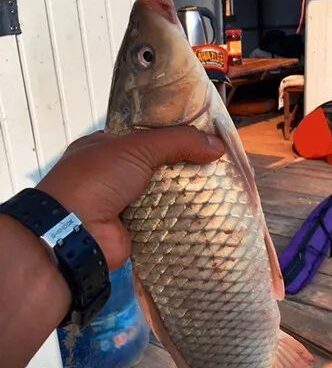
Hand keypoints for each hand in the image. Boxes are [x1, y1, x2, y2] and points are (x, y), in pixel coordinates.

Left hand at [37, 127, 223, 269]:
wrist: (76, 232)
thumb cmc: (97, 179)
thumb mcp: (137, 147)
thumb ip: (178, 141)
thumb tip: (218, 145)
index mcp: (103, 147)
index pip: (143, 135)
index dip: (171, 135)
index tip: (201, 136)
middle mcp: (111, 174)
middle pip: (155, 166)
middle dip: (182, 165)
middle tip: (215, 163)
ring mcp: (122, 203)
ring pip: (161, 194)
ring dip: (184, 193)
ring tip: (219, 187)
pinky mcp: (134, 228)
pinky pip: (163, 220)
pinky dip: (180, 217)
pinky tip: (206, 212)